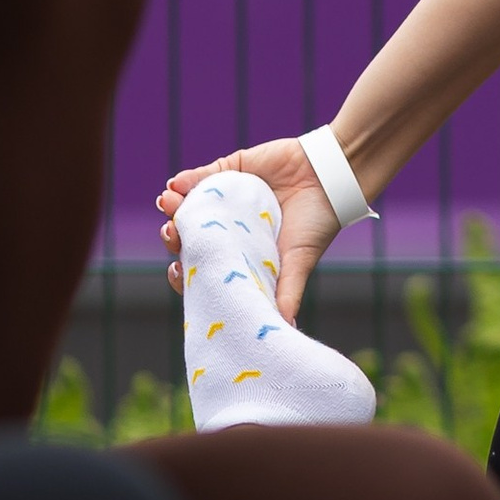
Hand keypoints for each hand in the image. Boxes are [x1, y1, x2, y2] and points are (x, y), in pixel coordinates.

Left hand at [159, 137, 340, 319]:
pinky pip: (199, 176)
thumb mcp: (298, 262)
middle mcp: (227, 229)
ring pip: (188, 206)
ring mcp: (224, 200)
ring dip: (173, 207)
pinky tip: (175, 184)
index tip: (178, 272)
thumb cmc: (315, 224)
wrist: (331, 177)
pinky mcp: (228, 171)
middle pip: (188, 238)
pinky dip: (184, 180)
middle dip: (174, 238)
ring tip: (168, 203)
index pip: (202, 269)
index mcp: (238, 255)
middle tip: (172, 234)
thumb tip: (285, 328)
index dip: (186, 272)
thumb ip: (287, 293)